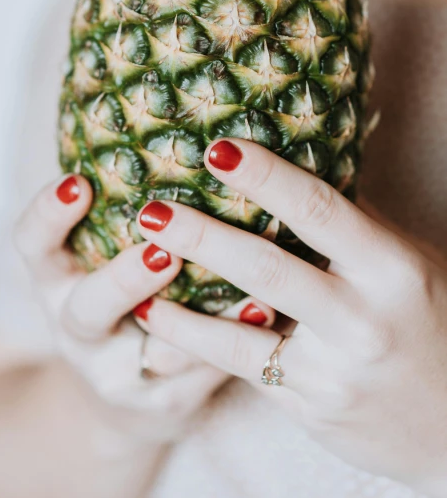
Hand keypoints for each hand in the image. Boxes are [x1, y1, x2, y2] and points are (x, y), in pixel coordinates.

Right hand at [12, 175, 272, 444]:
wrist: (124, 392)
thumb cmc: (122, 293)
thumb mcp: (101, 252)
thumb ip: (122, 204)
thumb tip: (172, 118)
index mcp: (58, 279)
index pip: (32, 246)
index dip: (46, 217)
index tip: (77, 182)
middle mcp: (78, 328)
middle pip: (85, 309)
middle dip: (121, 278)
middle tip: (162, 245)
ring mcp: (118, 373)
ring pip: (151, 351)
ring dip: (193, 321)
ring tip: (245, 290)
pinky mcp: (163, 405)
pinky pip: (200, 375)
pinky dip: (232, 341)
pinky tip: (268, 312)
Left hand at [134, 139, 446, 495]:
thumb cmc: (432, 322)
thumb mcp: (407, 263)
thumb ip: (350, 224)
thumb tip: (295, 163)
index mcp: (391, 268)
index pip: (319, 209)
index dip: (266, 176)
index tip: (218, 147)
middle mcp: (362, 320)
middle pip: (267, 268)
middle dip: (203, 235)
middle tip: (152, 206)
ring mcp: (333, 371)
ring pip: (240, 325)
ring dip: (180, 291)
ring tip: (137, 255)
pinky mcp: (309, 406)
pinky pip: (239, 365)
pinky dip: (190, 338)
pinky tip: (154, 315)